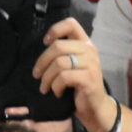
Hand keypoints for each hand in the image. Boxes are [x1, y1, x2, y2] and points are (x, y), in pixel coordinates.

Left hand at [33, 16, 115, 131]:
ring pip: (59, 63)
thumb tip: (44, 47)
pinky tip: (57, 92)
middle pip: (58, 46)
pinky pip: (64, 77)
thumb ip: (63, 53)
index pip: (71, 24)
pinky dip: (56, 86)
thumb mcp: (73, 65)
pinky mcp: (89, 79)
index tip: (45, 42)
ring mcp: (91, 64)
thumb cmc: (79, 86)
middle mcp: (90, 51)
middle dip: (42, 62)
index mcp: (85, 44)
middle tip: (36, 75)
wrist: (95, 107)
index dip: (55, 30)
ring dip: (47, 77)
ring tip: (45, 87)